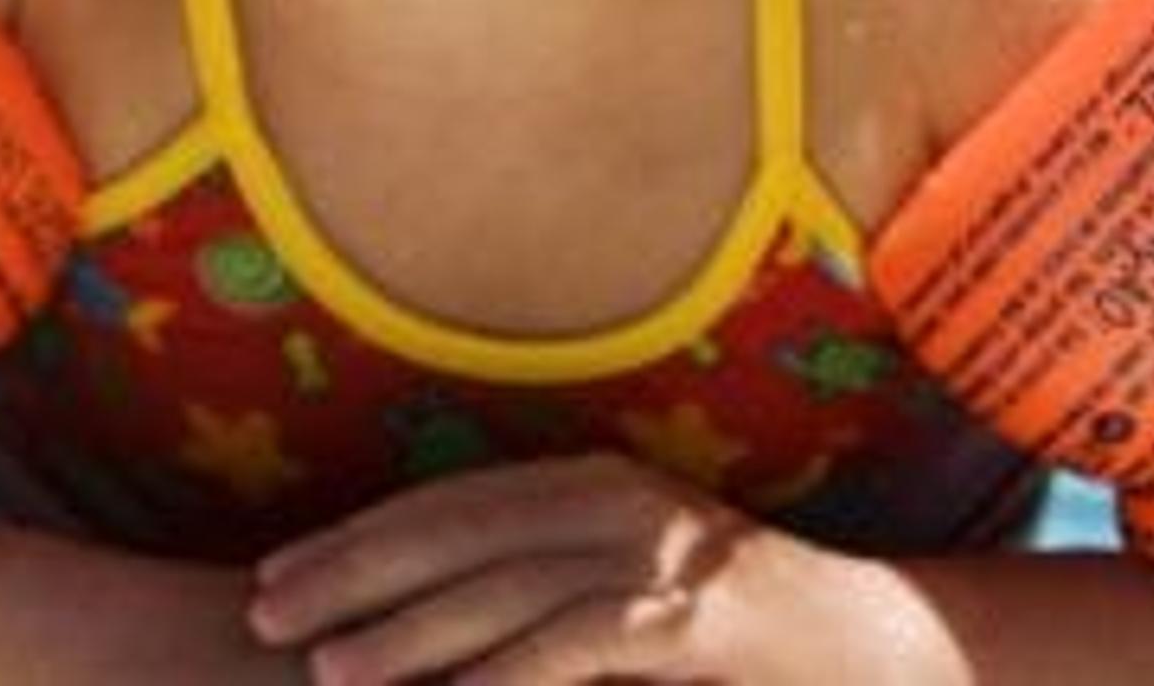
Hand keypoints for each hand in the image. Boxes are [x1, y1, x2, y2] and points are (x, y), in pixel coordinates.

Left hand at [245, 454, 920, 684]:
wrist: (889, 654)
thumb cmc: (740, 647)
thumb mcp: (628, 602)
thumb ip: (540, 600)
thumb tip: (421, 637)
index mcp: (593, 487)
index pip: (448, 507)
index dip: (355, 540)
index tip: (273, 576)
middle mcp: (618, 503)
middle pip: (455, 535)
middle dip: (351, 576)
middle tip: (263, 617)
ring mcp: (661, 556)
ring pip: (504, 589)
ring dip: (407, 633)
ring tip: (326, 671)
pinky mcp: (696, 621)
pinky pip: (581, 644)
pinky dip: (508, 675)